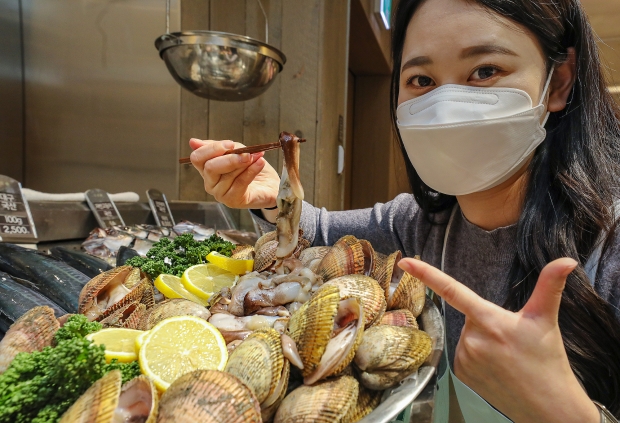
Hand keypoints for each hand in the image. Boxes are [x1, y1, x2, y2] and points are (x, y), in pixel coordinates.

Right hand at [189, 139, 279, 208]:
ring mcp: (220, 194)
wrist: (269, 184)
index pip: (197, 158)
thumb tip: (192, 141)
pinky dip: (251, 171)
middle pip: (210, 167)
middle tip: (247, 154)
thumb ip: (218, 146)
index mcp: (206, 169)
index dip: (212, 149)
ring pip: (227, 175)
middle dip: (230, 158)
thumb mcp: (235, 151)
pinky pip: (240, 183)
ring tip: (257, 157)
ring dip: (245, 163)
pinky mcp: (232, 201)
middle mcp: (210, 183)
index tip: (230, 143)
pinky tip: (259, 163)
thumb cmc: (250, 166)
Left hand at [398, 257, 599, 422]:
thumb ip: (550, 286)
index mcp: (489, 319)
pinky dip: (476, 356)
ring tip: (505, 357)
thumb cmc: (547, 361)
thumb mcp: (546, 319)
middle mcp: (471, 338)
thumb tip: (567, 260)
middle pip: (469, 317)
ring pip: (466, 335)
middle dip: (486, 322)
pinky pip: (463, 353)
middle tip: (511, 341)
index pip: (452, 290)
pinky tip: (495, 368)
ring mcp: (463, 357)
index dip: (426, 274)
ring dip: (482, 340)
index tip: (405, 261)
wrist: (547, 406)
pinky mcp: (460, 373)